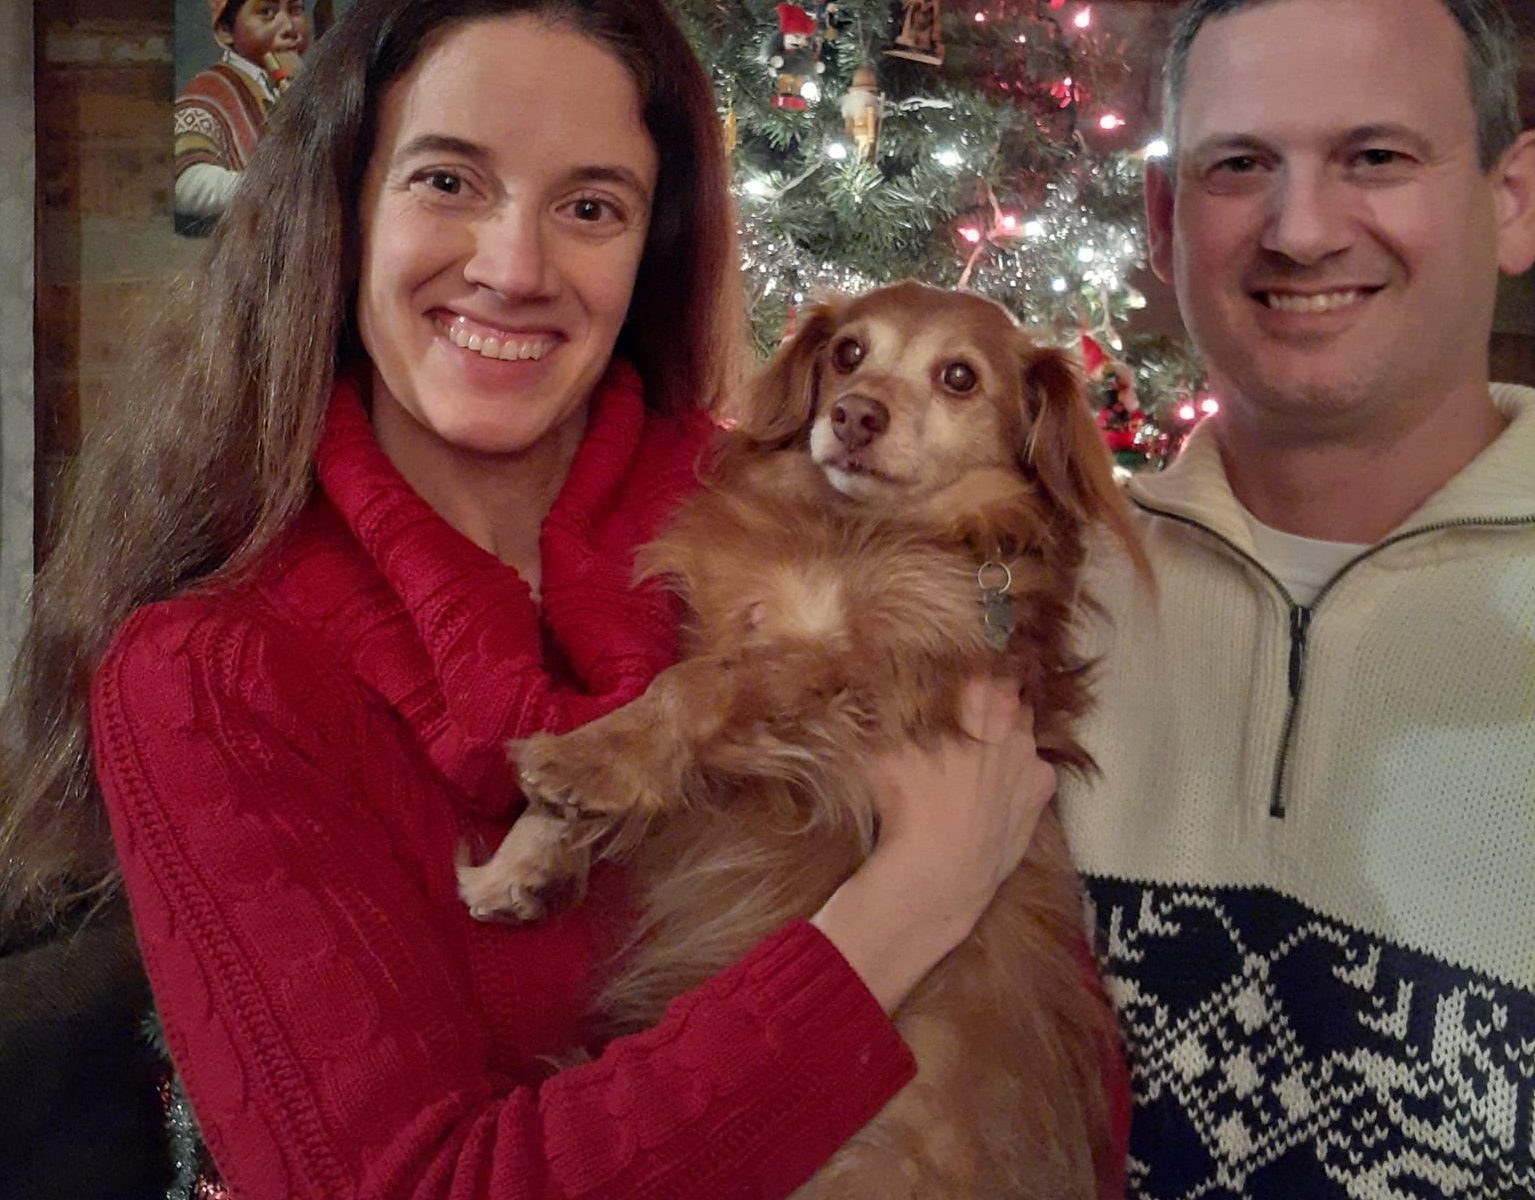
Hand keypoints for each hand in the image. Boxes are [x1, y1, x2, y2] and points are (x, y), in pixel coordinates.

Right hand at [810, 677, 1056, 1011]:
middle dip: (988, 698)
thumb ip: (886, 709)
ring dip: (1004, 734)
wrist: (939, 869)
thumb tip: (871, 681)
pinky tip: (993, 789)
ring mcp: (1032, 753)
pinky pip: (1032, 768)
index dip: (971, 662)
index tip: (957, 669)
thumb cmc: (904, 802)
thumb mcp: (879, 746)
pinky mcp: (1043, 789)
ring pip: (1021, 729)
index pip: (985, 657)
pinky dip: (1018, 772)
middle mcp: (1011, 717)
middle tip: (963, 712)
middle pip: (1005, 691)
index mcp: (976, 695)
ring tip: (975, 754)